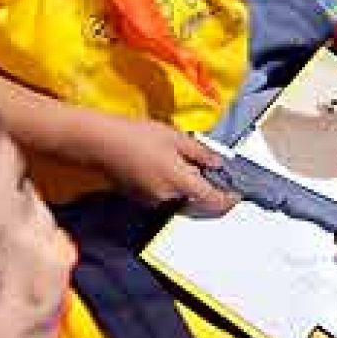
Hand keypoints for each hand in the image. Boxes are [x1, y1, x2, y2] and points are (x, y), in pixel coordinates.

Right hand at [78, 113, 238, 212]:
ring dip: (186, 184)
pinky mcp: (138, 198)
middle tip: (207, 166)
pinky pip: (163, 194)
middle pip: (196, 199)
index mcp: (181, 184)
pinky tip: (162, 164)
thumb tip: (219, 165)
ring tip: (181, 160)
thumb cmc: (139, 136)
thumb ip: (200, 153)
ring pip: (179, 196)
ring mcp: (151, 201)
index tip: (237, 193)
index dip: (228, 200)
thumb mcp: (176, 138)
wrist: (99, 143)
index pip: (212, 201)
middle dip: (204, 186)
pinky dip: (170, 184)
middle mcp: (168, 199)